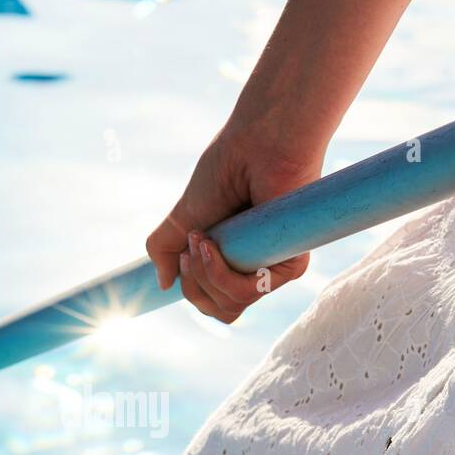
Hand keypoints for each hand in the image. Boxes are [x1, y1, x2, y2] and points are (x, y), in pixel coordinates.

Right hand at [146, 128, 322, 323]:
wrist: (256, 144)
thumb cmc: (227, 170)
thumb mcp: (183, 216)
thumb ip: (165, 250)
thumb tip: (163, 284)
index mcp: (236, 259)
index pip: (213, 301)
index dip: (191, 286)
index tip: (183, 251)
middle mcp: (257, 267)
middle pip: (219, 310)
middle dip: (194, 283)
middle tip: (194, 243)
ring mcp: (274, 267)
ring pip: (230, 307)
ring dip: (204, 274)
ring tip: (203, 239)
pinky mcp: (291, 264)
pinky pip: (246, 294)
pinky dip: (220, 273)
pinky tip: (214, 243)